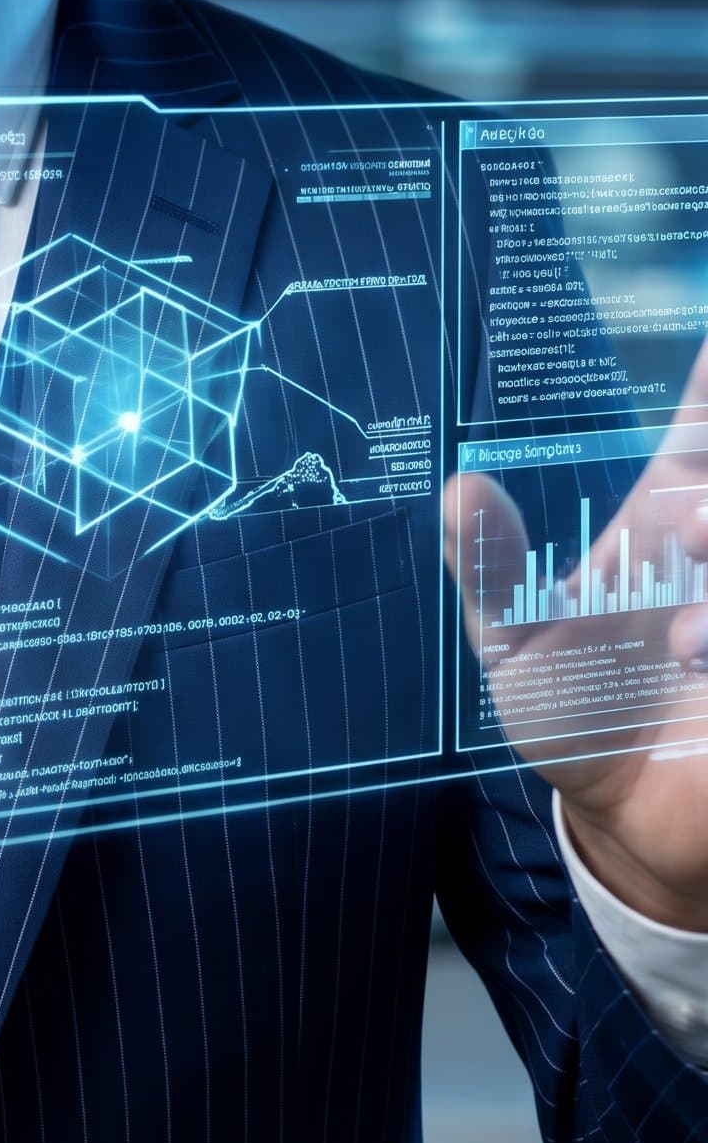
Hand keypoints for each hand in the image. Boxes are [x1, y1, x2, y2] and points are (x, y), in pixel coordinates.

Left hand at [444, 337, 707, 928]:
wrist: (627, 820)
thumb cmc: (575, 709)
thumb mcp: (515, 642)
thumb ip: (491, 568)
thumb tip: (459, 487)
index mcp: (673, 517)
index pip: (705, 421)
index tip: (703, 322)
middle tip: (698, 524)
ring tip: (689, 642)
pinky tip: (701, 671)